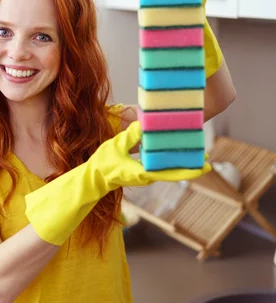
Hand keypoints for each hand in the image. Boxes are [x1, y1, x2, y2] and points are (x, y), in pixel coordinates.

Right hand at [92, 121, 210, 189]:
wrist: (94, 178)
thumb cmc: (103, 163)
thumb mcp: (116, 145)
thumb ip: (131, 135)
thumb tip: (144, 124)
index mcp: (143, 173)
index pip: (171, 173)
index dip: (189, 170)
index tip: (205, 166)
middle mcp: (148, 177)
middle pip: (175, 173)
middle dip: (191, 166)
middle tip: (207, 157)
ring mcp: (146, 176)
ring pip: (169, 171)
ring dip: (182, 163)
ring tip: (196, 154)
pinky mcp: (143, 172)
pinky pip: (162, 168)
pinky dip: (172, 161)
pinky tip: (176, 153)